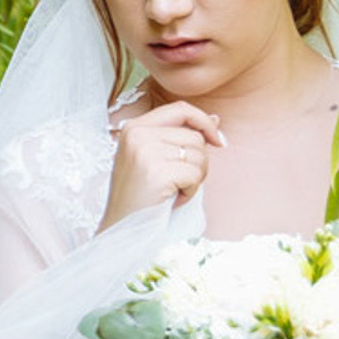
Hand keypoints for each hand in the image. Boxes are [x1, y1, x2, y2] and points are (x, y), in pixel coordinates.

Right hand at [99, 101, 225, 229]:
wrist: (120, 228)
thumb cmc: (140, 196)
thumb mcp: (155, 159)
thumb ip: (181, 136)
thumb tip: (216, 119)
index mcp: (134, 127)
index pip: (181, 109)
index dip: (204, 122)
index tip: (218, 140)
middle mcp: (137, 134)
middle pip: (194, 136)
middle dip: (199, 161)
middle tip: (180, 182)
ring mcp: (145, 152)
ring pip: (198, 155)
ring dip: (194, 178)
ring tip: (173, 190)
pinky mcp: (156, 172)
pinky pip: (195, 175)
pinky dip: (191, 191)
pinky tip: (173, 199)